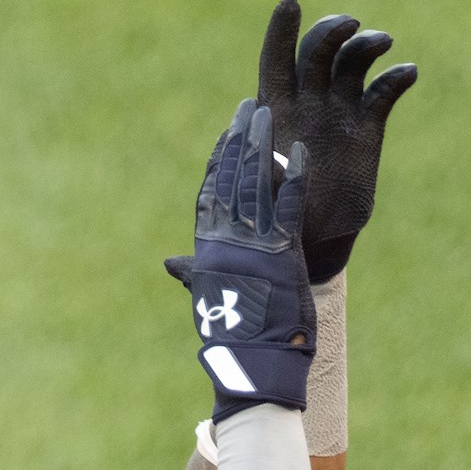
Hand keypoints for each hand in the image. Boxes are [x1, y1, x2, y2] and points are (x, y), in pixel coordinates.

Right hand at [186, 99, 315, 419]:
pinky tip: (301, 150)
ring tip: (268, 114)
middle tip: (248, 107)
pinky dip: (295, 176)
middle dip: (239, 140)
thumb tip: (169, 264)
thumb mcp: (208, 300)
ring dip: (263, 146)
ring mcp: (253, 245)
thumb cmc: (230, 336)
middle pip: (231, 179)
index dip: (217, 162)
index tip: (224, 135)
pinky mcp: (281, 252)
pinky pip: (289, 206)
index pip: (209, 195)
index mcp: (206, 251)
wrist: (252, 362)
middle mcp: (226, 243)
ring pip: (256, 184)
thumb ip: (192, 275)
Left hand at [258, 0, 417, 281]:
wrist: (308, 242)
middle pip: (318, 50)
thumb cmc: (270, 219)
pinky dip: (397, 77)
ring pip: (354, 60)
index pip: (275, 60)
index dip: (280, 31)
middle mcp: (308, 101)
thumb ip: (250, 165)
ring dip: (366, 44)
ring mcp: (339, 111)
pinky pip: (384, 92)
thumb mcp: (256, 196)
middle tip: (348, 27)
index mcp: (274, 110)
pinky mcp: (368, 127)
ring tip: (380, 42)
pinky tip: (407, 73)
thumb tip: (241, 141)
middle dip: (331, 31)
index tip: (290, 3)